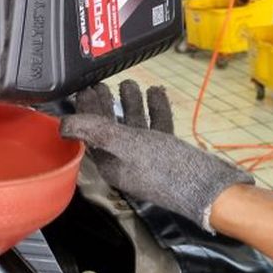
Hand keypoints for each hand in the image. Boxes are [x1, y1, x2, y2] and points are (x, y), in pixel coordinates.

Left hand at [60, 81, 254, 231]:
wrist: (210, 189)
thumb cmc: (164, 167)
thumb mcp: (125, 145)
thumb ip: (96, 131)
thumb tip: (62, 125)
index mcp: (110, 163)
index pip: (90, 134)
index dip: (85, 112)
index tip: (83, 90)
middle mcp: (125, 160)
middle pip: (109, 128)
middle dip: (104, 105)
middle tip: (100, 83)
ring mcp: (148, 157)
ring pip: (134, 124)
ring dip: (130, 103)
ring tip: (130, 82)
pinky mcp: (168, 153)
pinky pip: (158, 126)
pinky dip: (156, 108)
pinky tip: (157, 91)